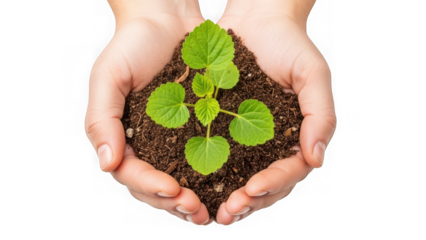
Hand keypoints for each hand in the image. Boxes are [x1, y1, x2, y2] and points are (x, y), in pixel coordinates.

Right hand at [84, 0, 212, 224]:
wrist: (166, 18)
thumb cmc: (131, 44)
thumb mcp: (108, 76)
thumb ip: (101, 119)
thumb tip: (106, 164)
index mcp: (123, 138)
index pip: (131, 174)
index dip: (149, 186)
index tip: (172, 189)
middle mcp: (148, 145)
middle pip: (156, 187)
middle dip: (174, 203)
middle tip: (196, 211)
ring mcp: (174, 140)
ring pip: (181, 181)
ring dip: (194, 199)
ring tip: (211, 211)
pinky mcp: (200, 129)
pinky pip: (206, 159)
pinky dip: (215, 177)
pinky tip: (231, 186)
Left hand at [214, 0, 336, 224]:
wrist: (257, 18)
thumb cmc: (290, 43)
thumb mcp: (313, 74)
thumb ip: (320, 114)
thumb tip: (316, 159)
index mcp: (296, 136)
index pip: (289, 171)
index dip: (273, 185)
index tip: (252, 190)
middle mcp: (271, 143)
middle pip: (264, 184)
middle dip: (248, 202)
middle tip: (227, 213)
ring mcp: (246, 138)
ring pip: (238, 177)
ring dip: (225, 197)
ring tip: (210, 212)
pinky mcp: (223, 127)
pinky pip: (215, 156)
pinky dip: (207, 175)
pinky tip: (192, 186)